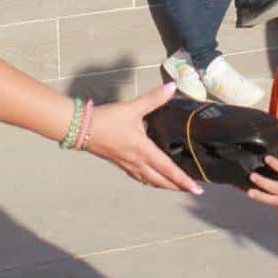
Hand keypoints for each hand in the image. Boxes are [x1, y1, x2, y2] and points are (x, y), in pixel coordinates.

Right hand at [85, 82, 202, 193]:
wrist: (80, 128)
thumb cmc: (107, 119)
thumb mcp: (132, 107)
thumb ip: (154, 98)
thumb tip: (172, 86)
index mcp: (143, 150)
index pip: (168, 169)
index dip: (183, 180)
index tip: (196, 189)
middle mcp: (137, 162)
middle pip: (160, 180)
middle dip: (177, 187)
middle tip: (191, 191)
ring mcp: (127, 165)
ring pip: (149, 181)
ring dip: (163, 185)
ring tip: (175, 187)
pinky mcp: (118, 163)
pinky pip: (138, 177)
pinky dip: (148, 180)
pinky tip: (149, 179)